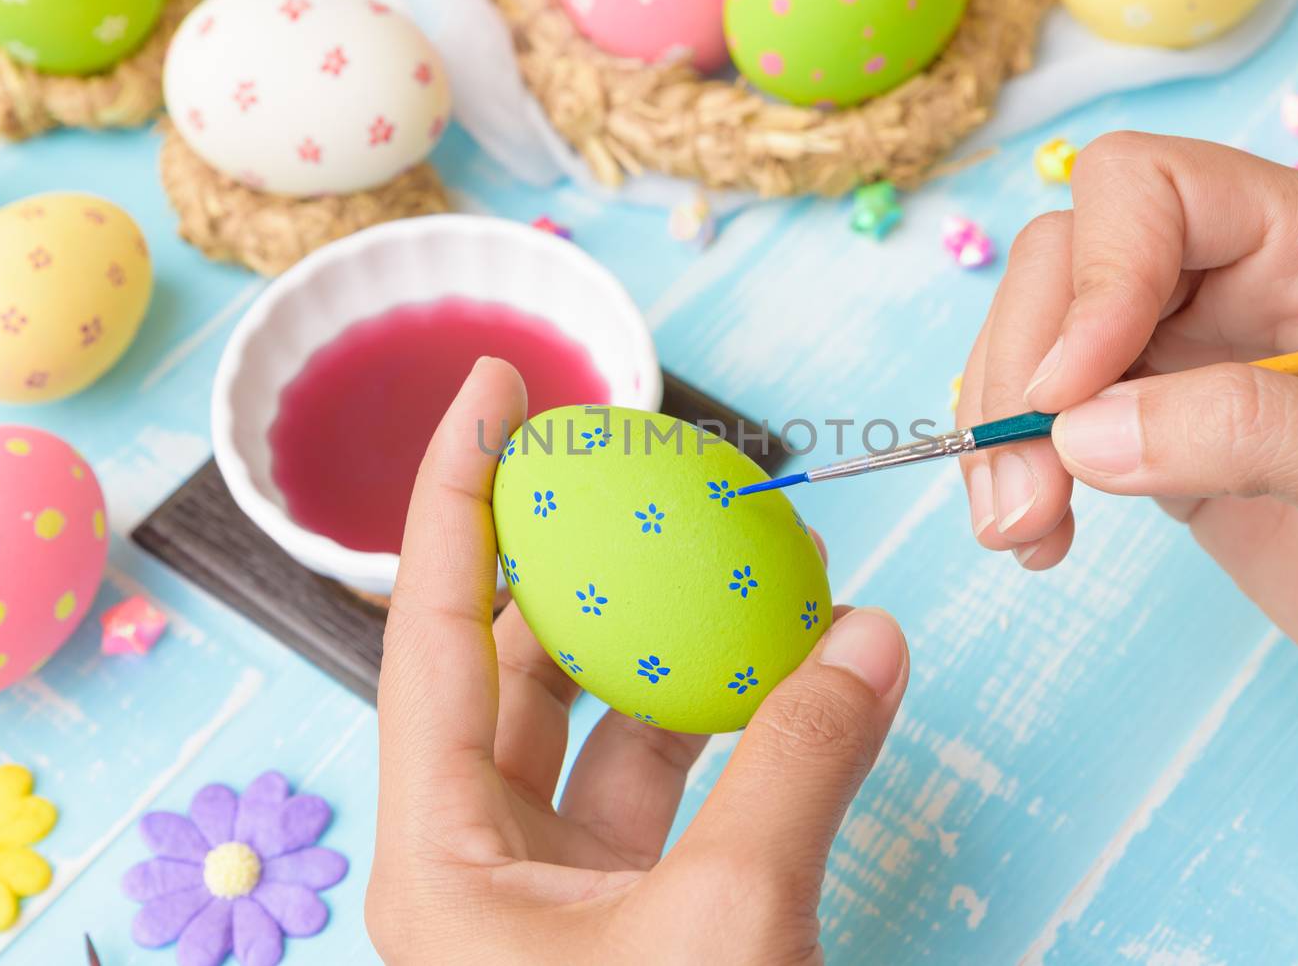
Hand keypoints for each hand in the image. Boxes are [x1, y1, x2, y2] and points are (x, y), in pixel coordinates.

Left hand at [368, 358, 909, 963]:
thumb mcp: (731, 921)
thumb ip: (798, 767)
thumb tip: (869, 638)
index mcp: (438, 858)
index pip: (429, 633)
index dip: (454, 492)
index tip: (497, 385)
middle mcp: (477, 862)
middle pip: (514, 664)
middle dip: (586, 558)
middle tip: (644, 472)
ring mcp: (552, 892)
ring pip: (603, 725)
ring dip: (678, 643)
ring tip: (754, 567)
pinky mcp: (627, 915)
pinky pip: (667, 784)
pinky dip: (725, 723)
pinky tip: (791, 672)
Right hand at [957, 132, 1297, 724]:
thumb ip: (1261, 434)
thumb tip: (1083, 429)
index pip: (1154, 189)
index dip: (1094, 278)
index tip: (1067, 396)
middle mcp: (1238, 281)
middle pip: (1066, 259)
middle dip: (1022, 370)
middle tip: (1025, 498)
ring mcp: (1186, 356)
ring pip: (1037, 336)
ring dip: (1001, 428)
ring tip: (1026, 532)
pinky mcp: (1150, 431)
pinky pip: (1044, 414)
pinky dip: (1013, 468)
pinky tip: (1041, 538)